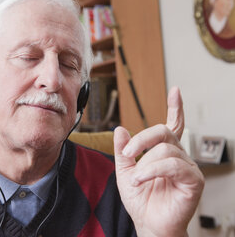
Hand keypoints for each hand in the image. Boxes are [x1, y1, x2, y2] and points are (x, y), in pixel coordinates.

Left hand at [114, 87, 203, 236]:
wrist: (148, 223)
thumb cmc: (140, 199)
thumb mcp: (124, 171)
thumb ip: (123, 151)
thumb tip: (120, 129)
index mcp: (164, 152)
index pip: (172, 125)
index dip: (175, 107)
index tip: (175, 91)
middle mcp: (178, 156)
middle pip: (163, 132)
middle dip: (141, 140)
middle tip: (127, 155)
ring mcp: (187, 167)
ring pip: (165, 149)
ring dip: (144, 164)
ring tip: (135, 179)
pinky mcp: (193, 180)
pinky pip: (172, 165)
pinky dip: (152, 171)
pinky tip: (141, 180)